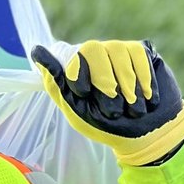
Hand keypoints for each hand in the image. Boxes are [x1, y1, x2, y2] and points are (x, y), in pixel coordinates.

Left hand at [30, 39, 183, 164]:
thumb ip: (57, 83)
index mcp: (78, 69)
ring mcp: (119, 51)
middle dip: (104, 82)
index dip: (79, 75)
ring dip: (126, 85)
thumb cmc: (106, 126)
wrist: (145, 134)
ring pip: (118, 51)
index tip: (84, 94)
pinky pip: (139, 54)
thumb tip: (36, 51)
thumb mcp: (76, 111)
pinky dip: (143, 79)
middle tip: (114, 110)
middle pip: (93, 49)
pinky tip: (146, 98)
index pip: (72, 56)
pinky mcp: (142, 52)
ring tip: (132, 107)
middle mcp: (96, 56)